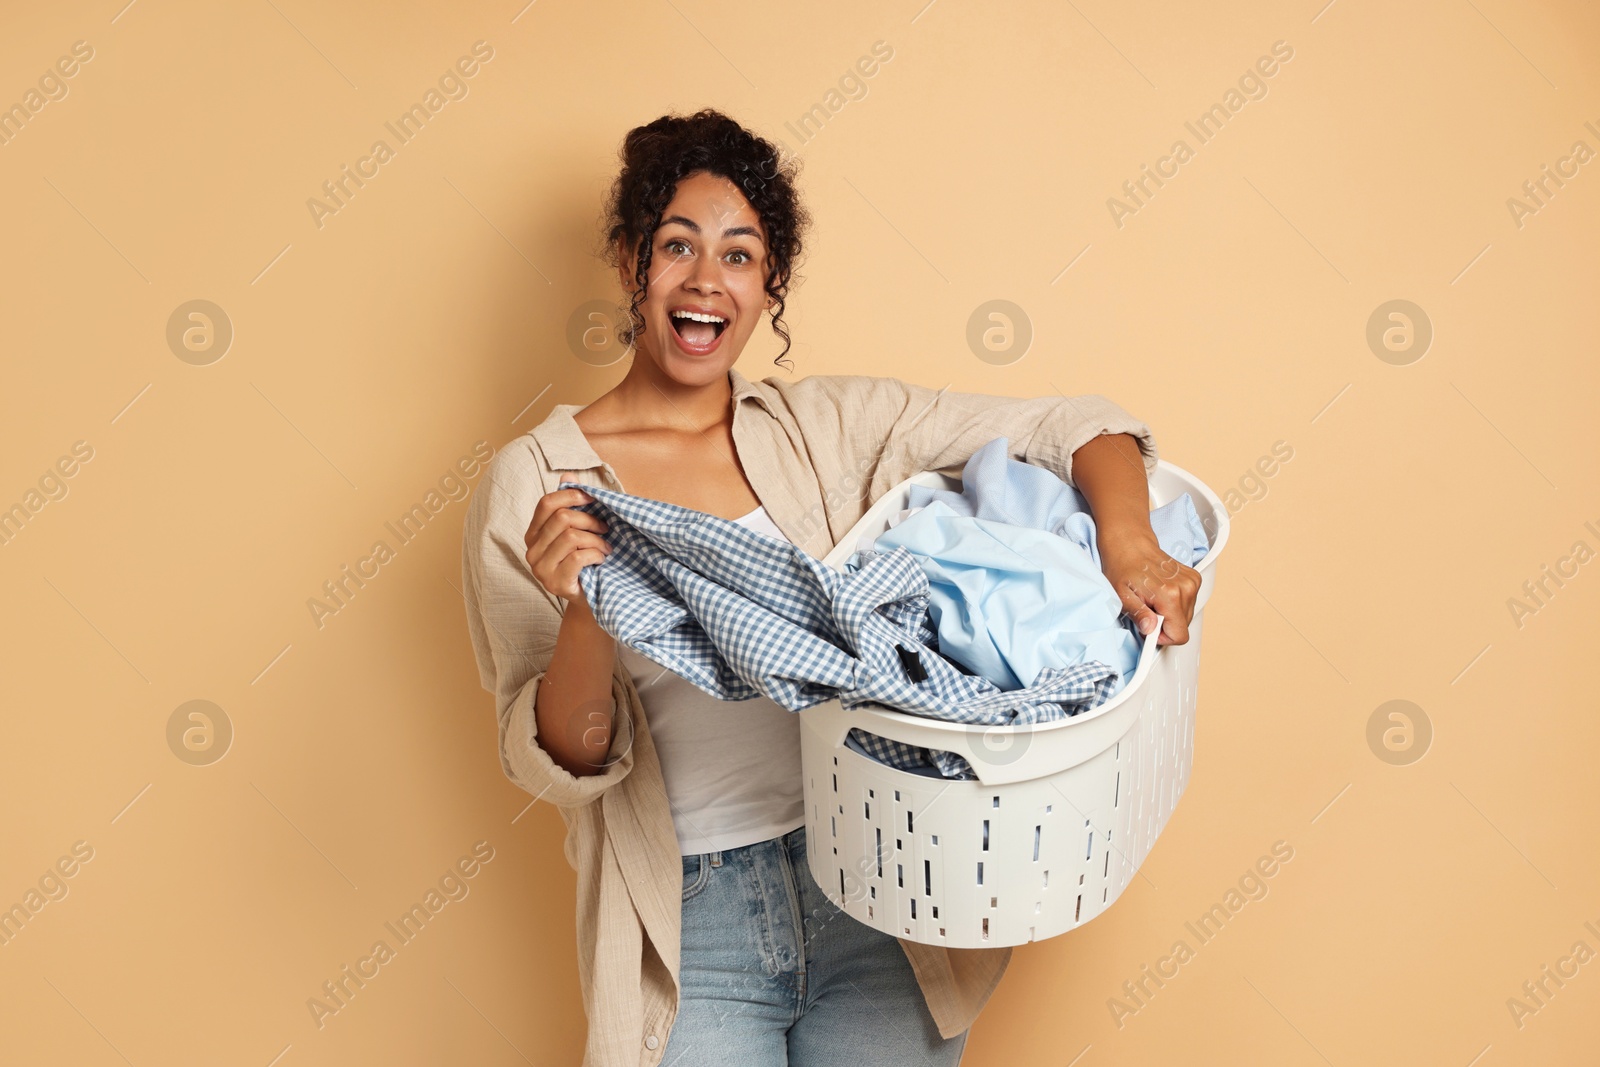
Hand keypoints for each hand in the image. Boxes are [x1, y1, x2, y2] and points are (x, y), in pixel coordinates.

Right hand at [524, 477, 612, 600]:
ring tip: (605, 547)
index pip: (546, 503)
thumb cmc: (585, 561)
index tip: (592, 499)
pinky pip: (578, 557)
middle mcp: (531, 551)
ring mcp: (540, 569)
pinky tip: (601, 559)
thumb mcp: (579, 530)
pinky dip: (596, 554)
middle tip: (605, 530)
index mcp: (534, 534)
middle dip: (590, 520)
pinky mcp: (554, 583)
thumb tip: (568, 476)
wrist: (590, 597)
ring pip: (572, 537)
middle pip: (562, 518)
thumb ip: (572, 505)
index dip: (571, 496)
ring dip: (596, 540)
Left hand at [1097, 526, 1199, 645]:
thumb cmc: (1122, 566)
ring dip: (1169, 613)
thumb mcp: (1122, 596)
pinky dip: (1175, 602)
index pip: (1180, 635)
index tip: (1150, 628)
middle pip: (1183, 626)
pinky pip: (1188, 604)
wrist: (1130, 543)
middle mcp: (1185, 588)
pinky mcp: (1193, 579)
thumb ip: (1138, 615)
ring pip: (1186, 616)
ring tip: (1152, 598)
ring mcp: (1191, 582)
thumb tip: (1150, 629)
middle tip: (1147, 609)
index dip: (1163, 637)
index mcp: (1170, 595)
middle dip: (1164, 624)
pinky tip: (1160, 591)